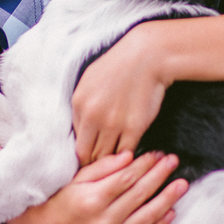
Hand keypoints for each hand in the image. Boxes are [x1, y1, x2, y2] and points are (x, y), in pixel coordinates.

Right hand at [10, 150, 186, 223]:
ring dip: (167, 199)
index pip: (127, 178)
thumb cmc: (63, 197)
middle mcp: (104, 221)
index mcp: (93, 199)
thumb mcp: (78, 177)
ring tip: (182, 184)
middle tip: (173, 160)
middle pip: (140, 194)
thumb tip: (130, 155)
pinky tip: (171, 211)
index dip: (145, 164)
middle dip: (159, 175)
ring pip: (147, 216)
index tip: (157, 153)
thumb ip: (104, 166)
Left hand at [72, 22, 171, 164]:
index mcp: (79, 103)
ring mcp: (113, 123)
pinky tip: (130, 158)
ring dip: (110, 162)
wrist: (147, 56)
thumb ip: (82, 106)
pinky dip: (127, 158)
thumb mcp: (90, 80)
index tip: (92, 156)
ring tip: (116, 165)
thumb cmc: (119, 65)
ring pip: (106, 157)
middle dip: (93, 163)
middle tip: (102, 167)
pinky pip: (125, 153)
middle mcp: (92, 116)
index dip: (84, 152)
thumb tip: (80, 128)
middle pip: (88, 154)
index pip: (76, 142)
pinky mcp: (134, 127)